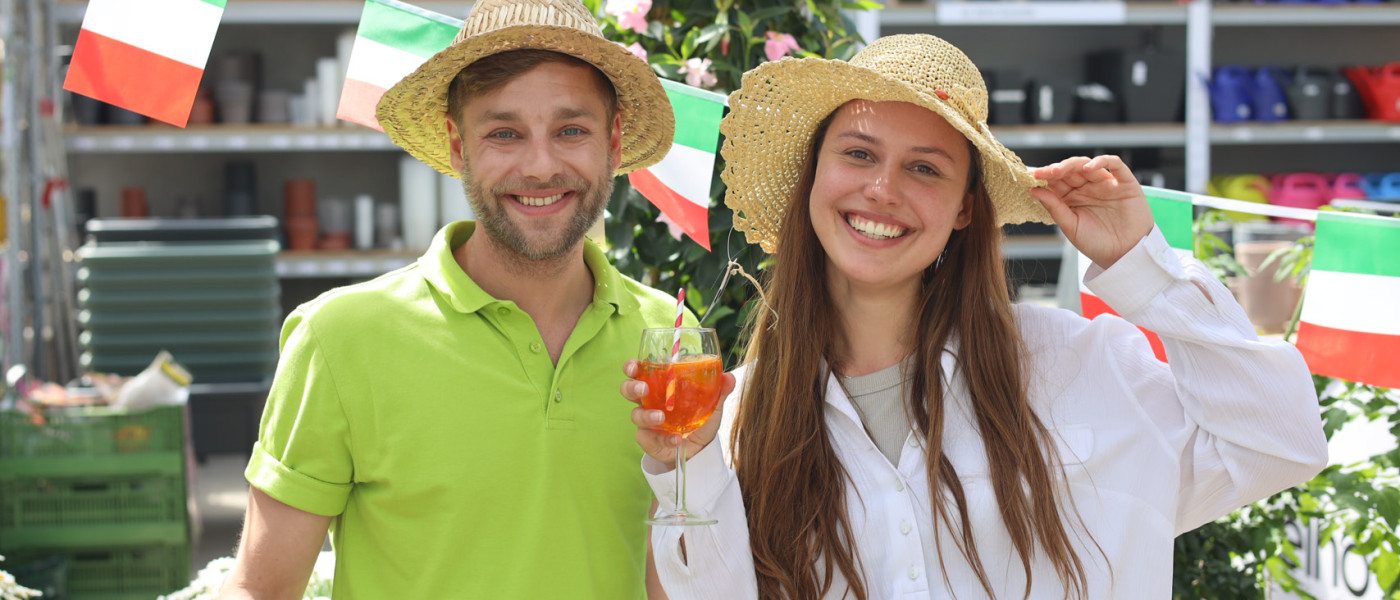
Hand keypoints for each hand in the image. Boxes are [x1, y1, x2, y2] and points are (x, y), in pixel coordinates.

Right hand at [622, 359, 735, 470]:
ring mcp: (646, 422)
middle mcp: (648, 402)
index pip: (639, 371)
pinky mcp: (649, 440)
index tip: (634, 366)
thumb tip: (730, 377)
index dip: (632, 367)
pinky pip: (651, 438)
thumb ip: (720, 390)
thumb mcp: (712, 404)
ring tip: (661, 417)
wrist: (699, 449)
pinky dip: (664, 439)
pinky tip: (676, 440)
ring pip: (636, 415)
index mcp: (659, 386)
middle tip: (643, 389)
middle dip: (632, 387)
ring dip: (647, 415)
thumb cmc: (699, 418)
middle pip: (628, 390)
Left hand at [1029, 155, 1153, 268]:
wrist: (1125, 255)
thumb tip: (1033, 189)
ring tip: (1059, 171)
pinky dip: (1102, 161)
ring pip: (1088, 164)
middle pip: (1070, 170)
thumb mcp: (1071, 226)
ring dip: (1072, 164)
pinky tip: (1088, 167)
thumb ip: (1054, 207)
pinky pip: (1115, 165)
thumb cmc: (1097, 243)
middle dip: (1055, 170)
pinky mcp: (1125, 183)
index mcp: (1073, 198)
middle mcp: (1088, 188)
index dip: (1045, 177)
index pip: (1057, 181)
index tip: (1032, 176)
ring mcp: (1106, 184)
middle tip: (1043, 173)